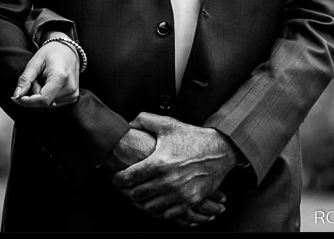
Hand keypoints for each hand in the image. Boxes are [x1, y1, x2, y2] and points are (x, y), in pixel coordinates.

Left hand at [12, 35, 79, 107]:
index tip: (16, 98)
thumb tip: (16, 96)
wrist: (67, 50)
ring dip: (41, 94)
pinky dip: (48, 95)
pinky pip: (54, 103)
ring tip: (46, 79)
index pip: (43, 99)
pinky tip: (50, 84)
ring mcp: (73, 94)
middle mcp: (70, 88)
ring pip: (48, 103)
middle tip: (38, 77)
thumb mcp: (34, 62)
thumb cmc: (50, 54)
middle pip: (44, 101)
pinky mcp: (73, 97)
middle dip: (34, 93)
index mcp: (60, 77)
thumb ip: (25, 80)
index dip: (28, 101)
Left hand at [110, 113, 237, 224]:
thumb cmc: (192, 137)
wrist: (220, 150)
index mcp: (159, 162)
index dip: (117, 179)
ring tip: (137, 195)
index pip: (129, 178)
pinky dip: (159, 211)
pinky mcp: (190, 201)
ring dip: (142, 202)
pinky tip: (155, 203)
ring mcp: (180, 193)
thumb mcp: (167, 124)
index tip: (113, 178)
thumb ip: (144, 120)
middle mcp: (168, 181)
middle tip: (123, 188)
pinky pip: (169, 214)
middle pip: (137, 194)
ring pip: (151, 207)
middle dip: (127, 191)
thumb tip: (128, 123)